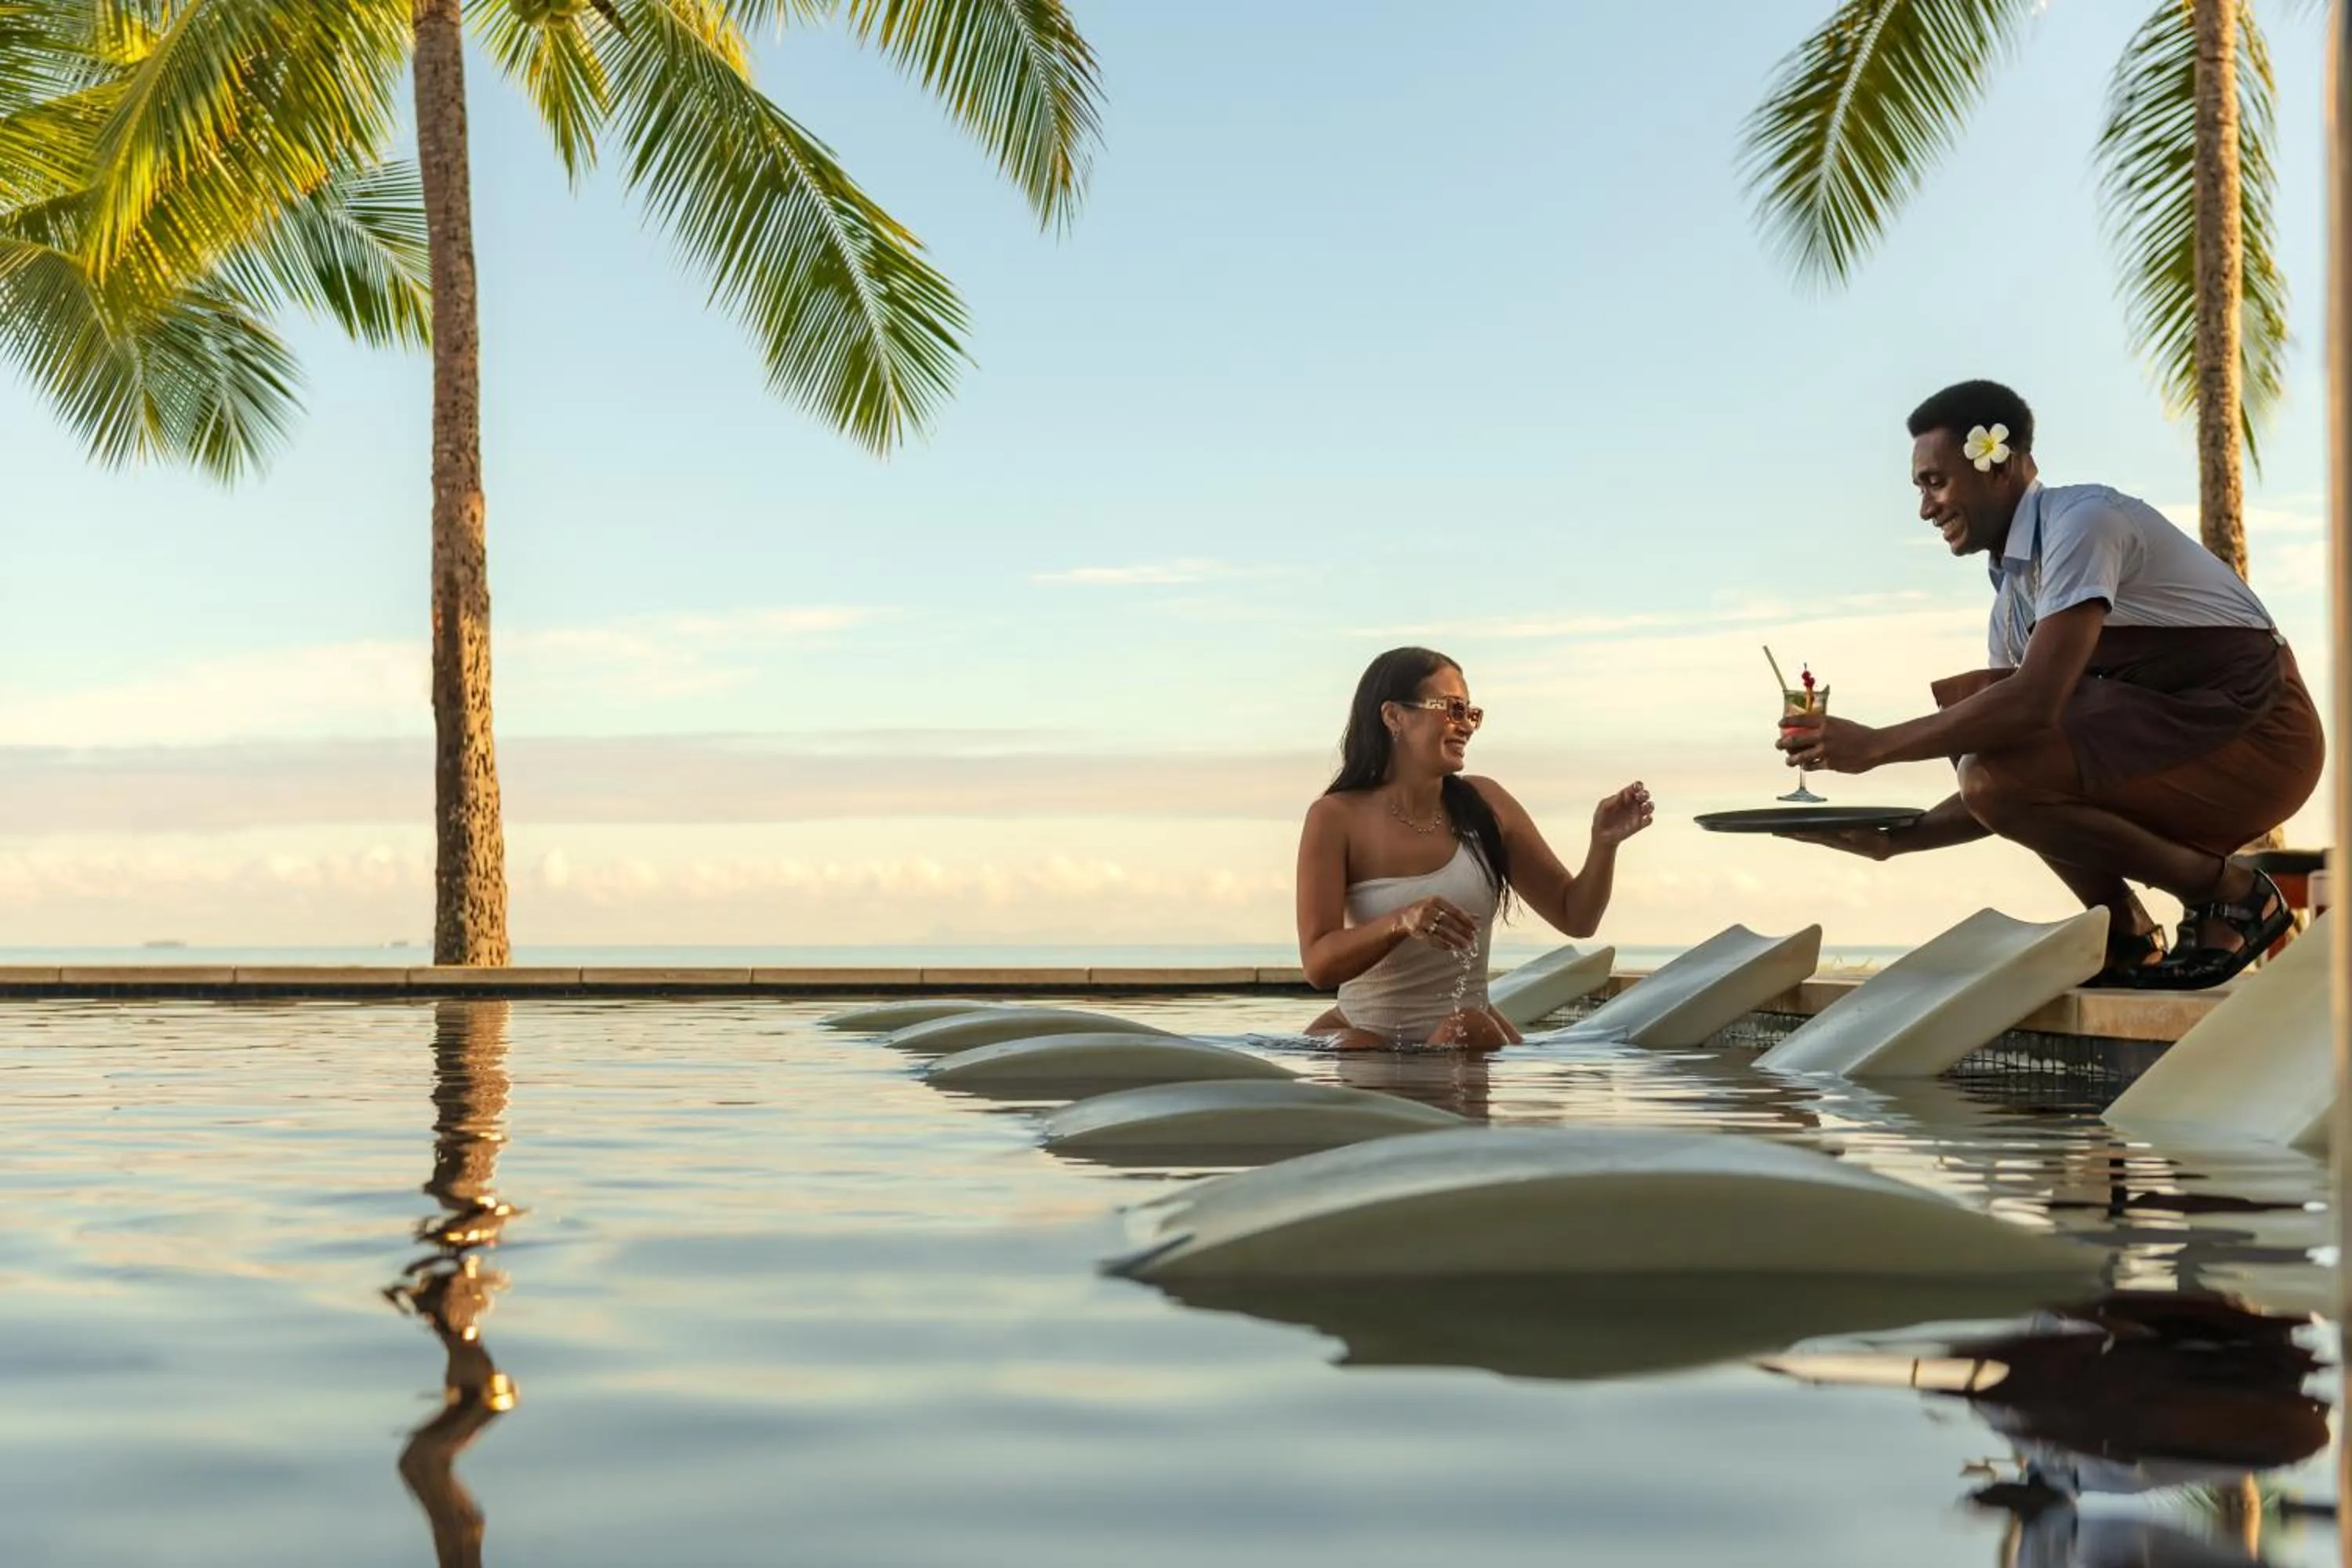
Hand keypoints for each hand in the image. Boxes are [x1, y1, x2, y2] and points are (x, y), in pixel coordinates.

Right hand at [1395, 896, 1477, 950]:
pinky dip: (1442, 944)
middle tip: (1473, 938)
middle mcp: (1428, 909)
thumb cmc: (1428, 910)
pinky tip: (1451, 948)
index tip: (1476, 928)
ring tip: (1465, 946)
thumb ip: (1459, 912)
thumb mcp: (1442, 906)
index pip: (1455, 910)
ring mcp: (1422, 921)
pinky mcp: (1417, 932)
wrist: (1405, 917)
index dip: (1466, 920)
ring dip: (1455, 940)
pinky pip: (1432, 940)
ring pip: (1442, 932)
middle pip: (1449, 921)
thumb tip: (1478, 918)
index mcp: (1436, 900)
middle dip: (1462, 931)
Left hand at [1591, 782, 1653, 844]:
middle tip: (1640, 797)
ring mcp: (1637, 814)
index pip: (1634, 788)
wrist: (1602, 834)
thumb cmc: (1602, 817)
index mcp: (1625, 796)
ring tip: (1644, 807)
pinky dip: (1649, 819)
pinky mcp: (1639, 825)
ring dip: (1649, 806)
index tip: (1637, 787)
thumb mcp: (1604, 806)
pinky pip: (1648, 820)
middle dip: (1644, 794)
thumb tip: (1621, 794)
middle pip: (1644, 795)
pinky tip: (1645, 819)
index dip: (1638, 785)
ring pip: (1649, 807)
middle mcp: (1633, 803)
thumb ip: (1612, 800)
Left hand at [1772, 826, 1896, 860]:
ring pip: (1811, 837)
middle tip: (1775, 832)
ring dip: (1796, 834)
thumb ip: (1859, 835)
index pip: (1817, 836)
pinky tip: (1798, 831)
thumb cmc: (1881, 843)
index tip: (1789, 831)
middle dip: (1793, 835)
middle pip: (1810, 837)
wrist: (1889, 847)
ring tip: (1781, 831)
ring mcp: (1834, 841)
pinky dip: (1806, 833)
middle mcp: (1834, 842)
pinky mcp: (1836, 839)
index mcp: (1840, 841)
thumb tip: (1844, 831)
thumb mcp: (1874, 840)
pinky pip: (1818, 835)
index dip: (1803, 833)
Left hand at [1775, 712, 1880, 774]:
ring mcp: (1825, 751)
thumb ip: (1825, 726)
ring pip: (1800, 757)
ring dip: (1791, 759)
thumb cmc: (1858, 734)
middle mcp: (1823, 735)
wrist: (1874, 747)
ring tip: (1788, 761)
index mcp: (1825, 722)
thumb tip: (1809, 728)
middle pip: (1795, 739)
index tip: (1780, 724)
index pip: (1800, 720)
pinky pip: (1812, 766)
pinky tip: (1805, 766)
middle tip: (1778, 745)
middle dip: (1783, 743)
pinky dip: (1807, 766)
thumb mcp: (1840, 723)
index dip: (1787, 722)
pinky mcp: (1830, 764)